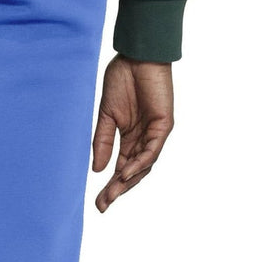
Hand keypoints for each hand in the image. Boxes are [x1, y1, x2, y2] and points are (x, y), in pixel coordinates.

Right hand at [92, 55, 174, 211]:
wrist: (136, 56)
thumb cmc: (122, 79)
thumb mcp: (106, 116)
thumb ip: (103, 142)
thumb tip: (97, 170)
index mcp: (131, 137)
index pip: (121, 167)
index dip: (110, 186)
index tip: (98, 203)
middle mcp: (144, 139)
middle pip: (133, 172)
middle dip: (117, 189)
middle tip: (103, 205)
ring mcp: (155, 133)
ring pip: (144, 165)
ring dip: (128, 181)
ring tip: (112, 194)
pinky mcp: (163, 125)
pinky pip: (152, 150)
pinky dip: (140, 162)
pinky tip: (125, 173)